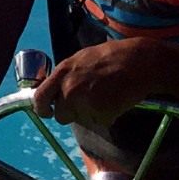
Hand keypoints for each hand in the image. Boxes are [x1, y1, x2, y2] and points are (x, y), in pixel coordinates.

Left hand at [29, 39, 166, 128]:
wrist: (137, 61)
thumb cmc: (110, 57)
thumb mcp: (80, 59)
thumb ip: (65, 76)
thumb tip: (53, 90)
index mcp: (63, 72)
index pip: (40, 97)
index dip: (41, 109)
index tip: (47, 112)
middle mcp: (70, 89)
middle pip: (61, 116)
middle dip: (71, 114)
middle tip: (86, 104)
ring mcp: (86, 102)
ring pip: (82, 120)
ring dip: (91, 114)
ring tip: (104, 96)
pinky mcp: (102, 114)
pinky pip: (100, 122)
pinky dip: (107, 116)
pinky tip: (115, 100)